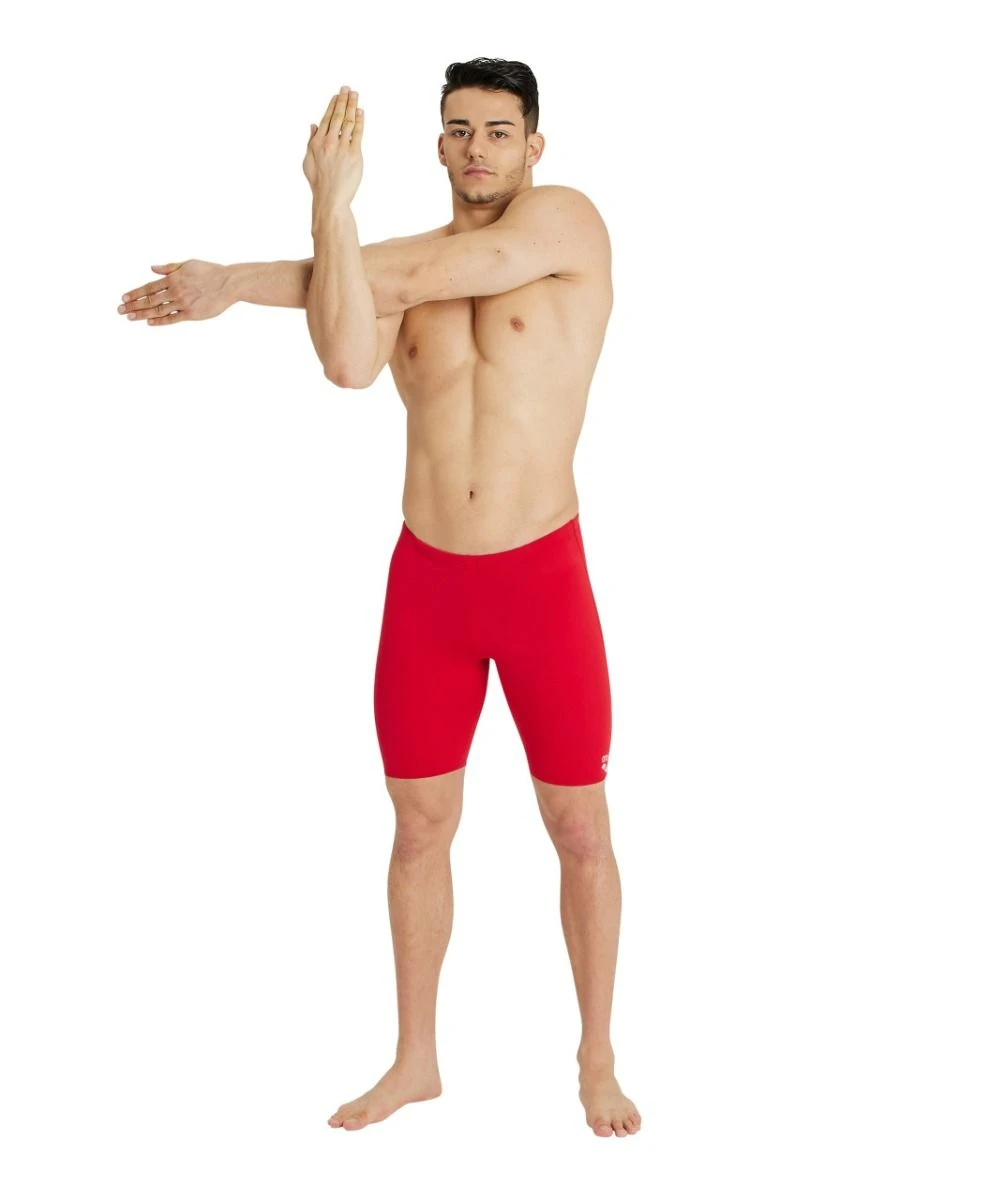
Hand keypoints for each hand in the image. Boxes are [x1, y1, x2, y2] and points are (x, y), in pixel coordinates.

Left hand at [117, 260, 233, 325]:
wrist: (228, 283)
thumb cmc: (210, 271)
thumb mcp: (188, 264)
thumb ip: (169, 267)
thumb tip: (152, 268)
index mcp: (173, 278)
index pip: (149, 287)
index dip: (135, 293)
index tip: (124, 298)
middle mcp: (175, 291)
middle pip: (149, 300)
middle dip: (133, 305)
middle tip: (120, 310)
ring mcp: (183, 303)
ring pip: (158, 310)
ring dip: (142, 314)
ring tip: (130, 317)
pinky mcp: (192, 314)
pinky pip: (172, 318)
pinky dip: (160, 321)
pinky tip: (150, 322)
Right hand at [303, 85, 363, 211]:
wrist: (330, 199)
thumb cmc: (318, 183)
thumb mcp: (308, 161)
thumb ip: (310, 141)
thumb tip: (313, 125)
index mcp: (316, 142)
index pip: (326, 118)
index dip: (332, 105)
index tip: (337, 96)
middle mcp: (329, 142)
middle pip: (337, 116)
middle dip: (343, 100)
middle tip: (348, 88)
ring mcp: (342, 147)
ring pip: (348, 121)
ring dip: (352, 106)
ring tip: (355, 95)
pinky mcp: (354, 155)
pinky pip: (358, 133)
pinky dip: (360, 121)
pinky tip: (361, 112)